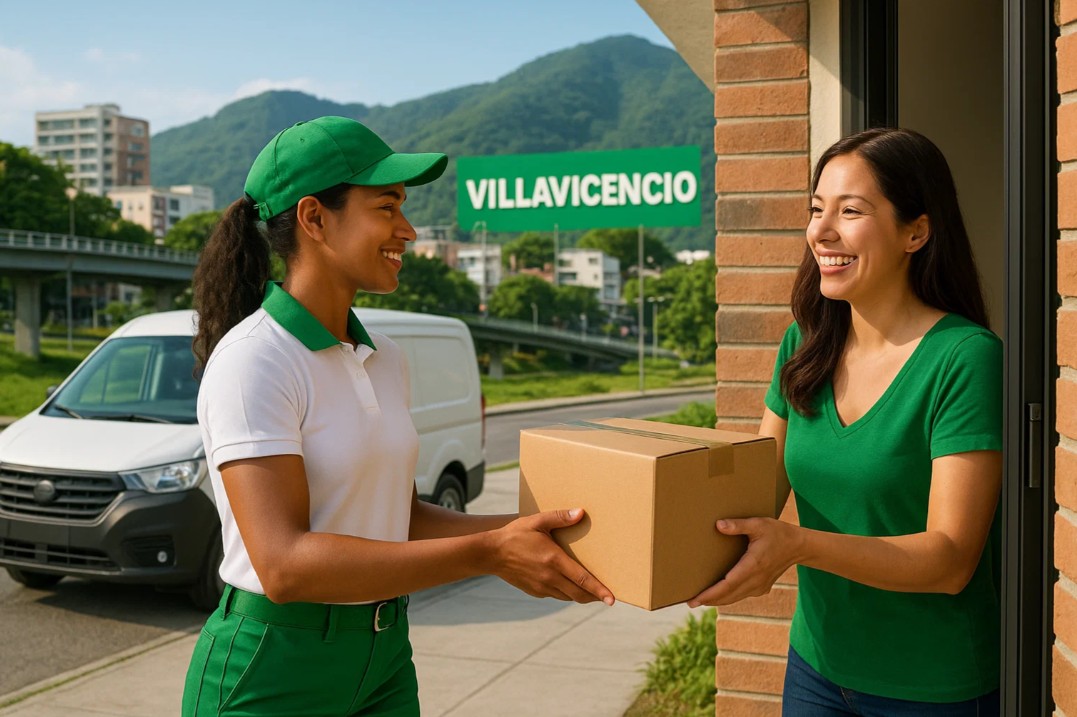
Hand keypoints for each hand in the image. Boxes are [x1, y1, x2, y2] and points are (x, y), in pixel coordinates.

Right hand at [490, 509, 614, 605]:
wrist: (490, 553)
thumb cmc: (515, 534)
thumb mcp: (537, 521)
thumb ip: (560, 517)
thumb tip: (581, 512)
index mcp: (554, 560)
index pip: (583, 580)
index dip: (599, 590)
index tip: (611, 599)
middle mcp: (550, 577)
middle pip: (579, 594)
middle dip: (595, 597)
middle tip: (607, 596)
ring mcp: (542, 586)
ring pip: (568, 597)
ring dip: (581, 596)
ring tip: (591, 591)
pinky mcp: (535, 591)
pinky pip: (556, 595)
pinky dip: (566, 593)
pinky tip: (569, 585)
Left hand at [687, 518, 797, 607]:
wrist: (798, 547)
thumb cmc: (778, 533)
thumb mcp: (758, 524)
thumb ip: (738, 525)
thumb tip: (718, 525)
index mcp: (753, 565)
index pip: (728, 585)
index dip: (711, 593)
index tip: (696, 598)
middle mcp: (756, 580)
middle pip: (728, 595)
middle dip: (709, 600)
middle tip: (690, 602)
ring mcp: (760, 586)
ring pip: (735, 598)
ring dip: (717, 600)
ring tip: (699, 601)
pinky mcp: (762, 588)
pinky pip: (741, 595)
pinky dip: (728, 597)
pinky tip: (718, 595)